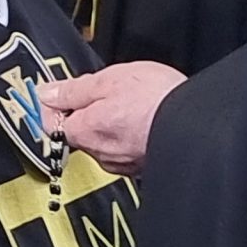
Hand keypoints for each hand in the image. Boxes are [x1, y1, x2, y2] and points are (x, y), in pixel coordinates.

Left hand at [45, 62, 186, 176]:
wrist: (199, 124)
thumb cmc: (156, 100)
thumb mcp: (107, 80)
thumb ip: (73, 89)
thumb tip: (46, 93)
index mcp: (85, 132)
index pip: (50, 123)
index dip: (53, 103)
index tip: (59, 91)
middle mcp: (101, 155)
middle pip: (79, 132)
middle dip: (86, 111)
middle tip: (103, 90)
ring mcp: (124, 164)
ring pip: (104, 141)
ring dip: (111, 123)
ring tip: (131, 102)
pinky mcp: (145, 167)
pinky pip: (127, 148)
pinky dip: (131, 134)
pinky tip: (146, 118)